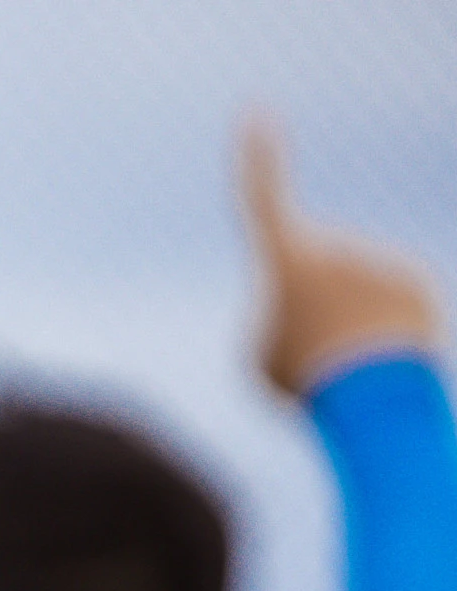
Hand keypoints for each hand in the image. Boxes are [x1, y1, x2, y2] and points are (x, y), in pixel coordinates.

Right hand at [244, 119, 440, 399]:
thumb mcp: (261, 354)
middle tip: (313, 346)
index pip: (261, 195)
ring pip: (356, 285)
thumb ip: (276, 317)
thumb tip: (310, 301)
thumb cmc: (305, 376)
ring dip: (348, 320)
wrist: (375, 395)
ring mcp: (380, 256)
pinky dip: (382, 327)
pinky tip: (379, 354)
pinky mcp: (417, 276)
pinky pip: (391, 297)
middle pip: (313, 266)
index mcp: (287, 257)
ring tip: (347, 359)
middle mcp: (337, 243)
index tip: (256, 112)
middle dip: (310, 300)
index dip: (255, 155)